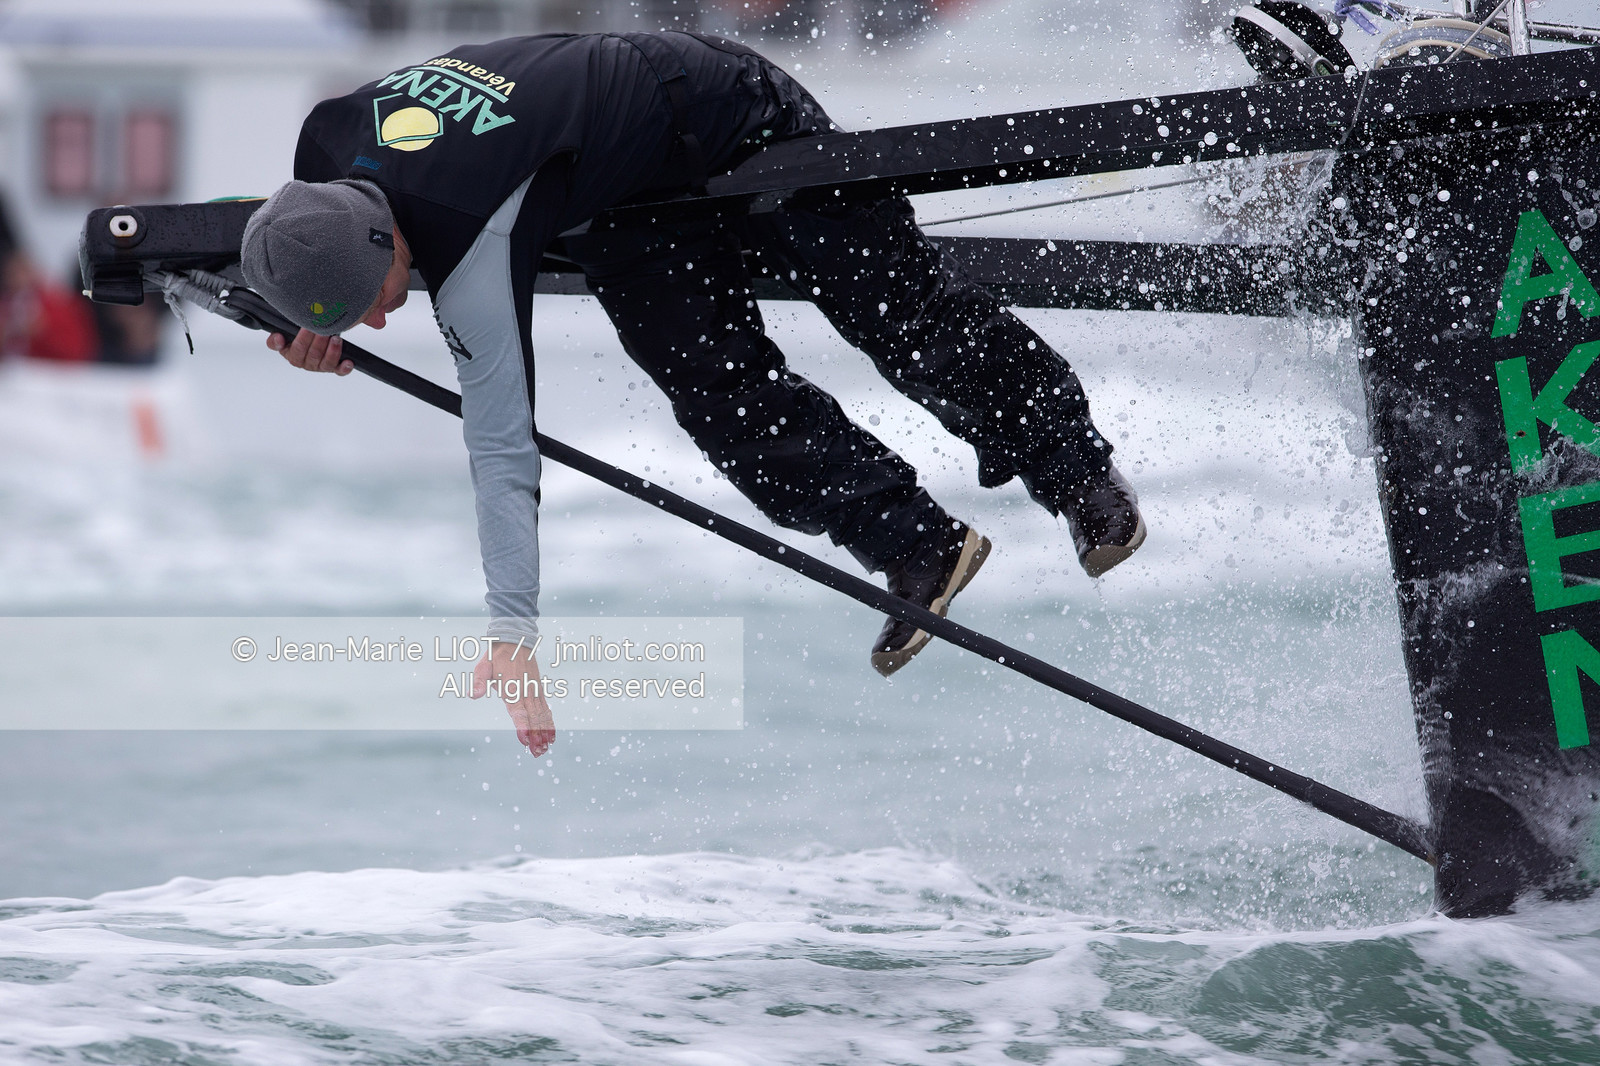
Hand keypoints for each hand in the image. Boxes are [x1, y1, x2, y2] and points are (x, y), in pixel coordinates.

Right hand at [267, 327, 353, 375]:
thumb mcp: (285, 332)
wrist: (315, 335)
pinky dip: (344, 368)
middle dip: (319, 340)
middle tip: (324, 327)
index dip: (301, 339)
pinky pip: (339, 371)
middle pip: (313, 354)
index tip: (306, 327)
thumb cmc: (299, 333)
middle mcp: (306, 363)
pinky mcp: (334, 368)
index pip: (295, 350)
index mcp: (292, 355)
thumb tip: (277, 338)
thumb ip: (277, 338)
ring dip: (332, 351)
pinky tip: (348, 362)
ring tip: (336, 338)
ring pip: (326, 362)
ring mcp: (320, 367)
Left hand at [473, 641, 555, 755]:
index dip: (522, 726)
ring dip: (544, 733)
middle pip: (533, 717)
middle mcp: (526, 691)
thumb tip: (473, 695)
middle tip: (537, 753)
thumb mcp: (483, 667)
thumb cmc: (496, 656)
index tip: (525, 741)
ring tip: (544, 749)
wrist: (516, 641)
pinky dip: (549, 723)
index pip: (518, 710)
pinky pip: (545, 709)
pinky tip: (551, 736)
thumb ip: (479, 682)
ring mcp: (534, 691)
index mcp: (511, 688)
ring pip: (541, 715)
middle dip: (536, 736)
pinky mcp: (538, 690)